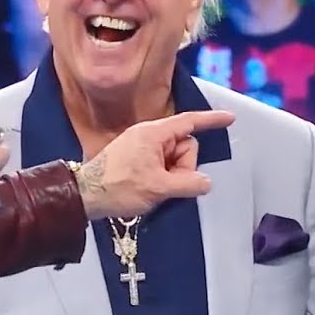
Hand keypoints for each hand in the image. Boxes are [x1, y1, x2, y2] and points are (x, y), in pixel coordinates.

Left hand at [76, 110, 234, 219]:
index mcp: (153, 133)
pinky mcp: (137, 158)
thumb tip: (205, 182)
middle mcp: (148, 136)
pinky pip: (162, 165)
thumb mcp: (158, 188)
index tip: (229, 118)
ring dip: (172, 176)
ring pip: (174, 159)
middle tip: (166, 184)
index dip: (211, 121)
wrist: (85, 196)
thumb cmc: (116, 187)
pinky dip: (163, 178)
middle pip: (185, 146)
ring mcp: (142, 147)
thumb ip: (188, 184)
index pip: (189, 122)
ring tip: (154, 189)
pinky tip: (151, 189)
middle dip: (183, 167)